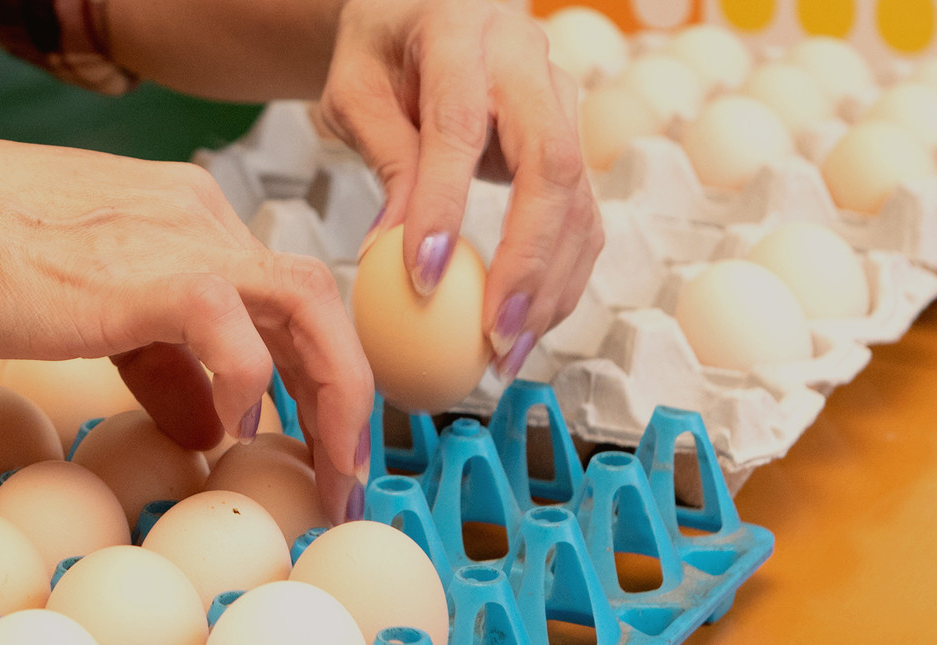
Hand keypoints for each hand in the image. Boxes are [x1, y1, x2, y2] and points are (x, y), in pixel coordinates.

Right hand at [0, 124, 374, 521]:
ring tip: (324, 466)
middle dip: (343, 393)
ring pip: (308, 306)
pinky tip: (229, 428)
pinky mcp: (151, 273)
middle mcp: (199, 215)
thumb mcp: (90, 308)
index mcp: (187, 214)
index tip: (313, 436)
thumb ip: (160, 359)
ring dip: (331, 397)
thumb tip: (207, 425)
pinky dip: (250, 384)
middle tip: (343, 470)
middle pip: (315, 300)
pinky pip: (238, 331)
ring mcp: (181, 236)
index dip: (311, 369)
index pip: (282, 293)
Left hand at [318, 0, 603, 382]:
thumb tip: (389, 254)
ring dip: (550, 285)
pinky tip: (528, 327)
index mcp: (461, 34)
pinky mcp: (571, 140)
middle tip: (493, 333)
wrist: (424, 15)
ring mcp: (561, 99)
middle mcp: (528, 62)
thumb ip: (384, 159)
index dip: (444, 206)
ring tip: (507, 352)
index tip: (420, 278)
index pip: (459, 127)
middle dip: (527, 260)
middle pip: (549, 165)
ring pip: (578, 198)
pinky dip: (560, 277)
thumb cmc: (380, 53)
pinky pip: (581, 215)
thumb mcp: (355, 92)